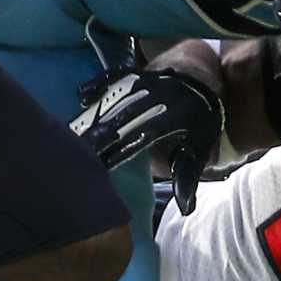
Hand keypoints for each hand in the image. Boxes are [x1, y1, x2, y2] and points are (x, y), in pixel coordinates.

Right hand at [70, 67, 223, 212]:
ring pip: (118, 98)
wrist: (203, 78)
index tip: (103, 164)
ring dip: (98, 115)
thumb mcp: (200, 147)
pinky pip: (115, 74)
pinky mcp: (138, 70)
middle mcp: (163, 94)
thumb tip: (185, 210)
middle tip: (82, 151)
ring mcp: (149, 80)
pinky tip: (82, 96)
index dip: (123, 149)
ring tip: (77, 133)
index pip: (146, 134)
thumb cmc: (198, 121)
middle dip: (104, 134)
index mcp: (179, 116)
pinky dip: (99, 83)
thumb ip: (188, 176)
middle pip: (127, 116)